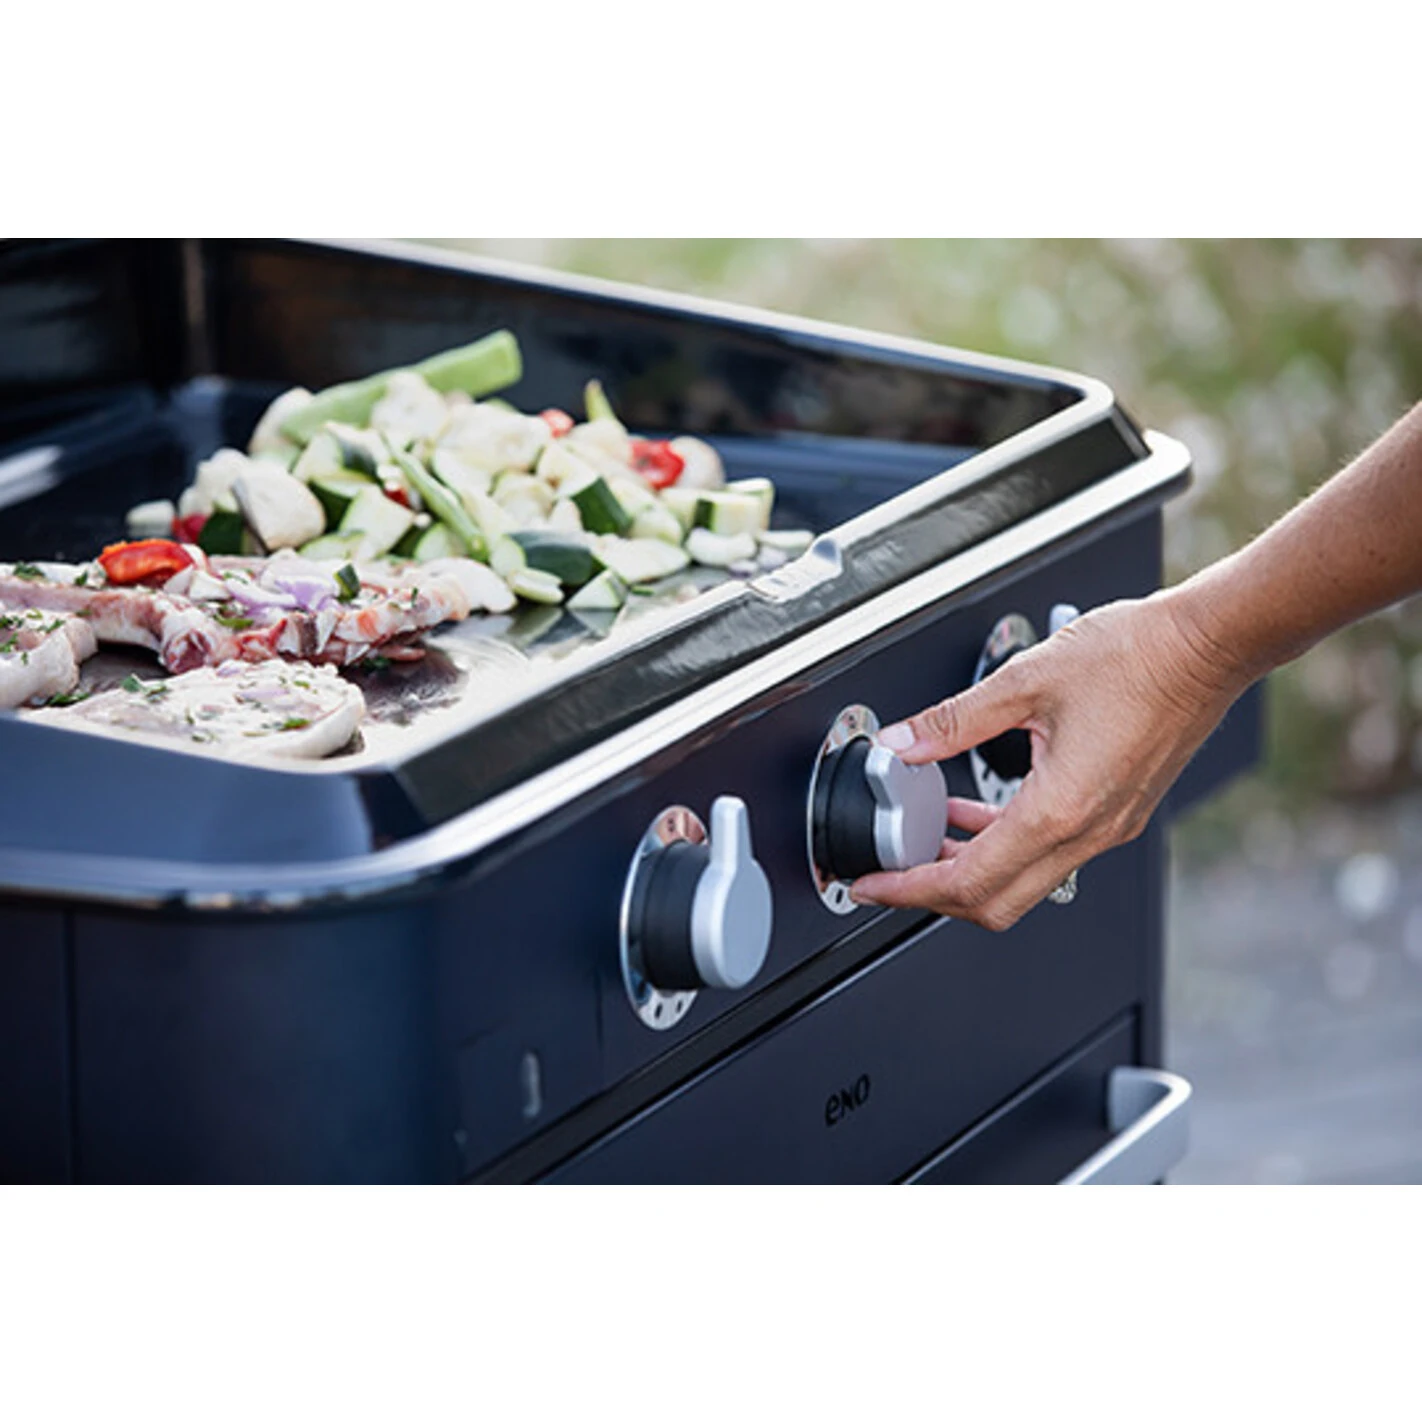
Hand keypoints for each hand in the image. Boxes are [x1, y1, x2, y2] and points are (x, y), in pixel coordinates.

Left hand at [849, 589, 1251, 929]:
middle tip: (892, 871)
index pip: (969, 882)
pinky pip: (1050, 852)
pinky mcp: (1119, 814)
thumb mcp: (1025, 680)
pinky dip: (1004, 846)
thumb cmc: (1137, 656)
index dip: (909, 891)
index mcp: (1060, 809)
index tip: (873, 885)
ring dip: (970, 870)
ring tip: (925, 841)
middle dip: (934, 894)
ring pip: (1024, 881)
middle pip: (996, 902)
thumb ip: (952, 721)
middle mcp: (1089, 832)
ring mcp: (1108, 828)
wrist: (1208, 645)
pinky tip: (977, 814)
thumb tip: (901, 746)